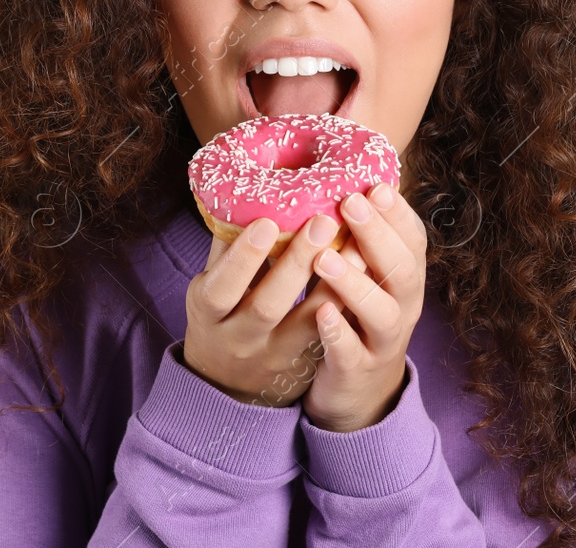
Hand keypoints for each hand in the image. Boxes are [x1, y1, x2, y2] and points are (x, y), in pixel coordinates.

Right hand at [181, 212, 350, 406]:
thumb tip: (243, 191)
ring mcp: (274, 355)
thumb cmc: (220, 315)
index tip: (267, 222)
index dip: (243, 257)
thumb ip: (226, 247)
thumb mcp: (209, 286)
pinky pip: (329, 332)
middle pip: (267, 306)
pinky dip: (346, 301)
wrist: (225, 383)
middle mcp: (240, 339)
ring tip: (357, 242)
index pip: (221, 288)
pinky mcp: (304, 362)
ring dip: (334, 282)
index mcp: (209, 314)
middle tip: (323, 221)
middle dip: (296, 263)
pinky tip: (366, 272)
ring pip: (307, 322)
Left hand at [301, 183, 428, 432]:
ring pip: (381, 312)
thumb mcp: (366, 273)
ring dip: (355, 283)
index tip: (375, 184)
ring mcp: (383, 341)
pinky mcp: (359, 371)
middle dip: (377, 235)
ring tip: (323, 258)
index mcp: (405, 276)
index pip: (412, 239)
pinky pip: (353, 354)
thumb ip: (358, 236)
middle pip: (401, 269)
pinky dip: (340, 334)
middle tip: (349, 203)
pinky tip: (322, 315)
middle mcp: (403, 306)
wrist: (361, 390)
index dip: (397, 213)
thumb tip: (336, 177)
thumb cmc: (356, 315)